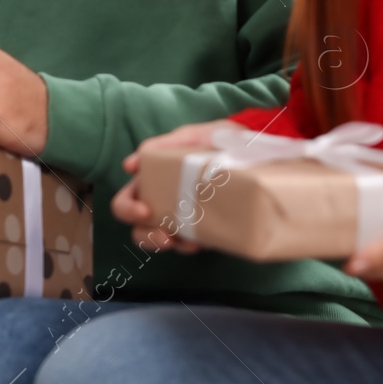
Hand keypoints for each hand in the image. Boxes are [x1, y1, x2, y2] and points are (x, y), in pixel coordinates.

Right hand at [110, 120, 243, 253]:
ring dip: (168, 245)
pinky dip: (188, 247)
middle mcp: (162, 201)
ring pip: (160, 240)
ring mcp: (182, 217)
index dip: (128, 209)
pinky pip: (187, 244)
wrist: (256, 150)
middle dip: (146, 236)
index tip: (145, 210)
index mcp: (152, 180)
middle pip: (138, 227)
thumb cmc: (216, 139)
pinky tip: (198, 243)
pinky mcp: (203, 228)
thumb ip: (162, 145)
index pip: (126, 200)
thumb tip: (130, 165)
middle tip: (165, 236)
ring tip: (186, 243)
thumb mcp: (190, 136)